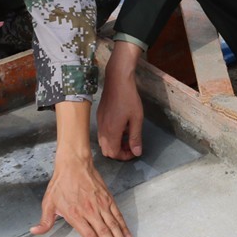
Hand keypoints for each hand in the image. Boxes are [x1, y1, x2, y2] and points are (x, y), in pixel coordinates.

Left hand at [31, 101, 132, 236]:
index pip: (90, 235)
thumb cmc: (61, 183)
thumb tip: (35, 231)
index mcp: (76, 214)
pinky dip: (123, 225)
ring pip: (114, 225)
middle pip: (105, 233)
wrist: (74, 163)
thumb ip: (45, 220)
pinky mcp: (108, 198)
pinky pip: (118, 214)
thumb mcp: (48, 202)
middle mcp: (91, 211)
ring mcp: (101, 204)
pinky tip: (127, 234)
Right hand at [97, 41, 143, 159]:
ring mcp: (99, 122)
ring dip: (115, 143)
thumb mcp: (136, 119)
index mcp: (111, 132)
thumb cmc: (128, 98)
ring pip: (104, 142)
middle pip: (107, 150)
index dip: (125, 156)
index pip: (114, 153)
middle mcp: (102, 129)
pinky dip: (111, 134)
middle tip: (131, 145)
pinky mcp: (99, 116)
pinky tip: (122, 125)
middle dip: (119, 151)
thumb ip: (136, 137)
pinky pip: (103, 132)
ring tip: (128, 134)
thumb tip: (137, 152)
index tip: (135, 151)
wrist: (117, 80)